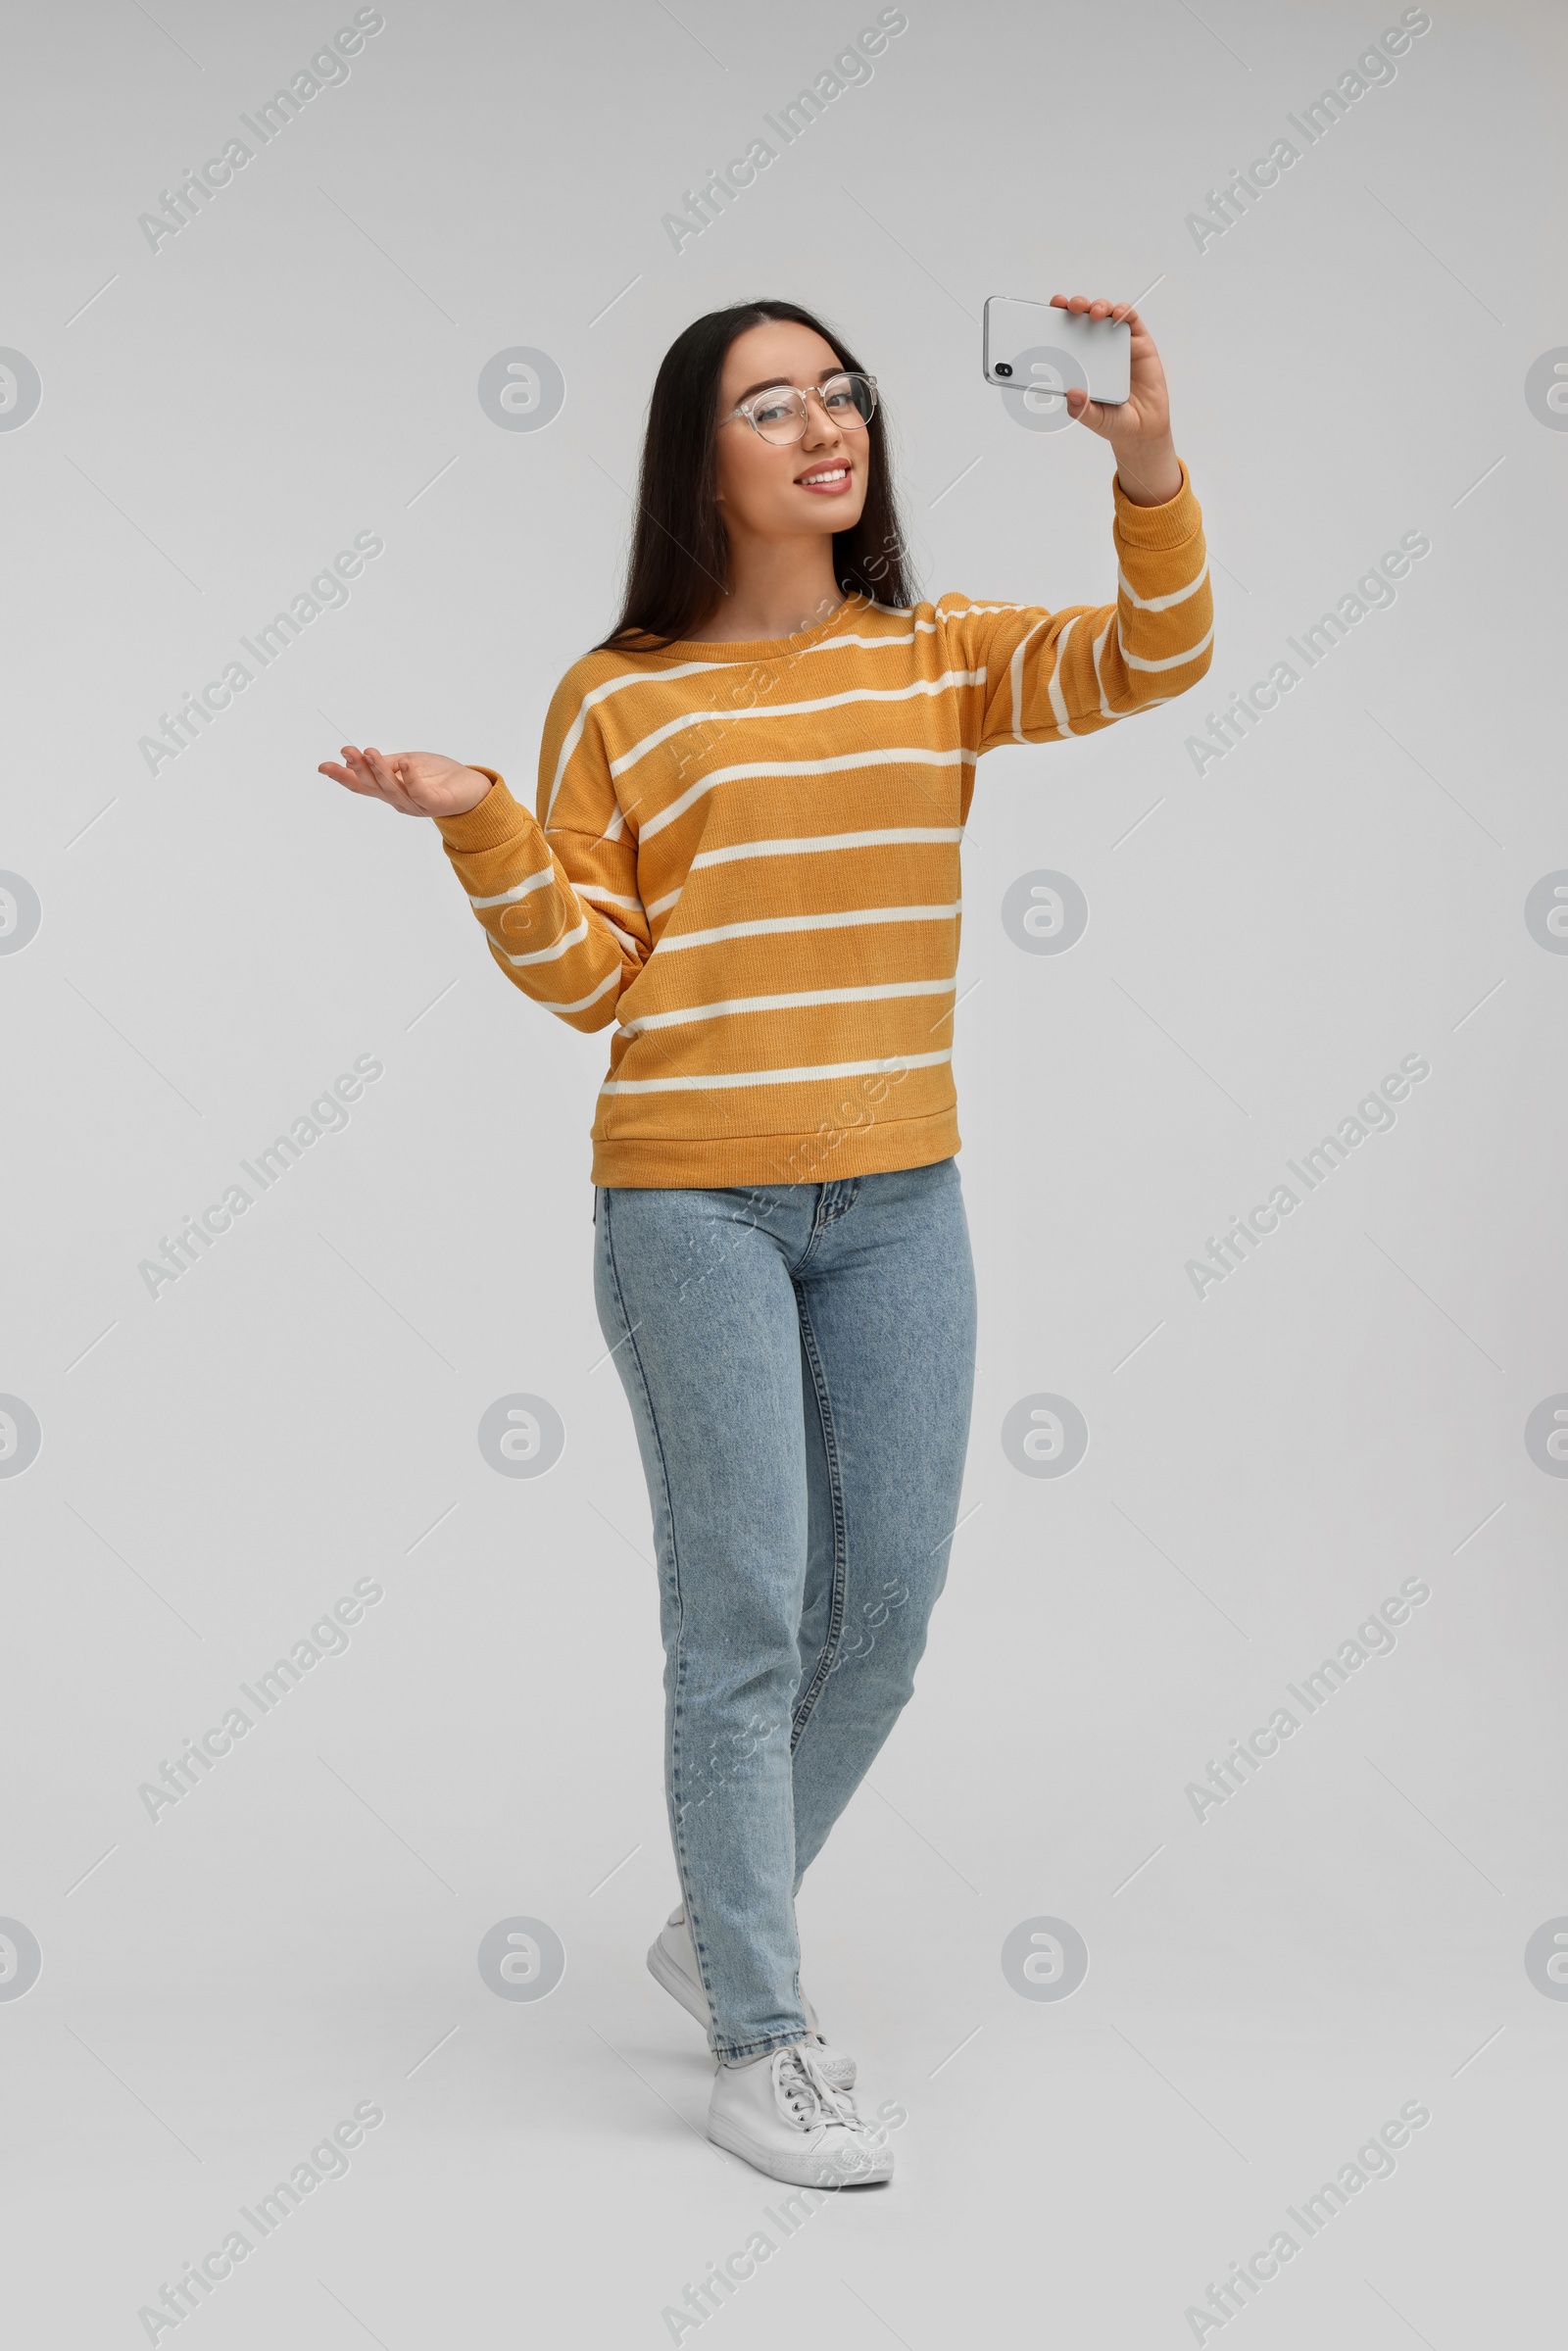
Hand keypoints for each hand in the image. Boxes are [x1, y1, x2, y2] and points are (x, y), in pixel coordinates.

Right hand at [317, 746, 493, 817]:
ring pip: (392, 789)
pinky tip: (403, 764)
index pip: (361, 785)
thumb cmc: (438, 775)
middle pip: (373, 787)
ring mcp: (416, 804)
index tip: (323, 766)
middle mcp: (399, 801)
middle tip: (348, 752)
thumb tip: (360, 757)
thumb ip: (386, 763)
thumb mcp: (407, 762)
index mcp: (389, 790)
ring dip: (380, 770)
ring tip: (370, 752)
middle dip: (359, 769)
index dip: (342, 776)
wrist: (471, 788)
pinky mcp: (434, 804)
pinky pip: (419, 792)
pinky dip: (410, 778)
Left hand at [1048, 294, 1182, 506]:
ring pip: (1106, 313)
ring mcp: (1117, 342)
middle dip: (1076, 306)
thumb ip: (1081, 409)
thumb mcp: (1094, 418)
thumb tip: (1072, 395)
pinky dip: (1124, 312)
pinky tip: (1118, 314)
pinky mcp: (1139, 343)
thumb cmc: (1113, 420)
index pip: (1064, 333)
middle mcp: (1096, 346)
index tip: (1049, 310)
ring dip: (1099, 306)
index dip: (1056, 318)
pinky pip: (1131, 321)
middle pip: (1084, 317)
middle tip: (1071, 307)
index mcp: (1079, 360)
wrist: (1143, 429)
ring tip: (1094, 312)